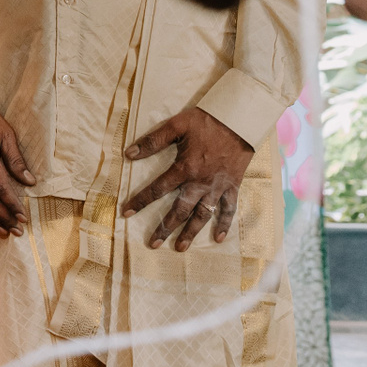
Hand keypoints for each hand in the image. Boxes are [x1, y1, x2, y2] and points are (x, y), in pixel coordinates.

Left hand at [121, 106, 252, 249]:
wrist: (241, 119)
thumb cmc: (207, 121)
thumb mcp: (177, 125)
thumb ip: (153, 140)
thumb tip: (128, 153)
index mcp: (184, 168)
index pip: (157, 189)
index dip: (140, 201)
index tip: (126, 213)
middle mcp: (200, 183)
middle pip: (179, 210)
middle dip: (165, 228)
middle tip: (153, 244)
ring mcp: (217, 187)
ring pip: (202, 215)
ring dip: (191, 232)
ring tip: (180, 247)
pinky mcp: (233, 186)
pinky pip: (229, 209)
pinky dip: (224, 225)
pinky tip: (218, 239)